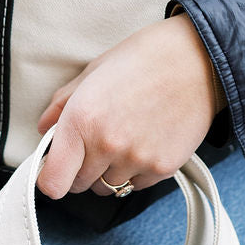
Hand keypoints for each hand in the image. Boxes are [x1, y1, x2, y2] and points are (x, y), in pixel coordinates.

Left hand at [36, 16, 224, 199]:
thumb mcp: (95, 70)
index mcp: (82, 119)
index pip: (52, 182)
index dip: (50, 177)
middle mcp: (107, 145)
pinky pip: (137, 184)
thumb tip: (45, 128)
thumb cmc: (144, 57)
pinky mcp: (163, 168)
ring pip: (109, 187)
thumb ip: (63, 103)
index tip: (55, 167)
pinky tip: (145, 142)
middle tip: (95, 142)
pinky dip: (136, 171)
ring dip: (109, 171)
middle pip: (78, 186)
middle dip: (80, 169)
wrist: (199, 58)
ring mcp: (137, 160)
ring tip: (125, 138)